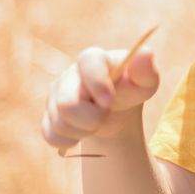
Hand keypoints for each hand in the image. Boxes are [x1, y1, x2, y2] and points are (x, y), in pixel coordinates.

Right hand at [41, 46, 159, 151]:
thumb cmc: (132, 90)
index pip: (88, 61)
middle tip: (106, 113)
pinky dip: (71, 140)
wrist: (117, 110)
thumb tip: (146, 54)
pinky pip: (52, 136)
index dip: (97, 83)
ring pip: (60, 123)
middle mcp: (70, 75)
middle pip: (67, 104)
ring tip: (97, 121)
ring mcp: (55, 95)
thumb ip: (146, 70)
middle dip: (91, 118)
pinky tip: (82, 131)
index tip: (110, 101)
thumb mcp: (145, 82)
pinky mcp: (48, 116)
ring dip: (84, 130)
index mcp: (93, 59)